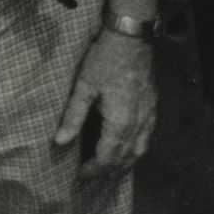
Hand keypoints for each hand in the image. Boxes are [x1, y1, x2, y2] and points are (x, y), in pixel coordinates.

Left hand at [58, 29, 156, 177]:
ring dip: (126, 164)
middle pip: (126, 159)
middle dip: (108, 172)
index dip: (94, 171)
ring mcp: (149, 115)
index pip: (107, 158)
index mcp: (120, 123)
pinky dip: (138, 150)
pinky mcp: (153, 106)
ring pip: (140, 150)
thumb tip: (60, 142)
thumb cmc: (105, 59)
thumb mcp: (84, 86)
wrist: (132, 35)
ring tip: (112, 171)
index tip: (79, 176)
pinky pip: (148, 137)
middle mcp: (138, 124)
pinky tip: (130, 148)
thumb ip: (73, 116)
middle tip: (92, 177)